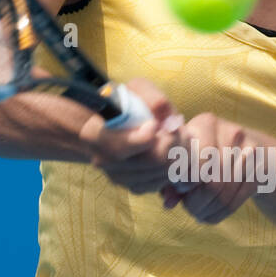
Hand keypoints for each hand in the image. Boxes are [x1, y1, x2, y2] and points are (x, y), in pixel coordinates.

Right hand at [79, 76, 185, 194]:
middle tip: (181, 128)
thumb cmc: (126, 102)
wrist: (116, 124)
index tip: (155, 123)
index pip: (119, 148)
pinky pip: (163, 182)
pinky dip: (176, 167)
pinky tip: (176, 151)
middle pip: (151, 162)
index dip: (145, 138)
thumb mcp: (136, 89)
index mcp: (95, 136)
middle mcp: (104, 161)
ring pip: (162, 173)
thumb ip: (152, 98)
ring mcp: (119, 178)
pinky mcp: (134, 187)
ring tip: (180, 136)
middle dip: (175, 143)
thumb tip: (167, 119)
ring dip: (181, 153)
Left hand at [159, 112, 258, 223]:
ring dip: (207, 210)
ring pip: (224, 194)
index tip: (181, 190)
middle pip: (213, 180)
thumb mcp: (182, 160)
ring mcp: (250, 152)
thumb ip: (170, 179)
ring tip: (197, 212)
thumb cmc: (197, 154)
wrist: (239, 149)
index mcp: (206, 124)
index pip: (198, 160)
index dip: (187, 181)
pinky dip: (219, 213)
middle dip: (196, 201)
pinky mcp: (259, 171)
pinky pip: (237, 201)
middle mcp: (231, 133)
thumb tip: (169, 203)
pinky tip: (209, 214)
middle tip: (188, 207)